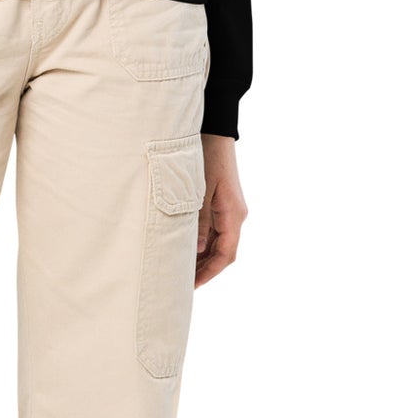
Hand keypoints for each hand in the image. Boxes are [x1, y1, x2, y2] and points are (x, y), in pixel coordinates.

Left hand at [196, 133, 246, 285]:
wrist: (215, 132)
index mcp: (233, 214)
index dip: (209, 272)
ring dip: (202, 257)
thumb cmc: (207, 157)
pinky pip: (215, 231)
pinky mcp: (222, 204)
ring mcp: (229, 210)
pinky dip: (202, 243)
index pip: (225, 254)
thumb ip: (199, 221)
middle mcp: (235, 215)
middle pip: (223, 252)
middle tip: (182, 283)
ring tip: (181, 270)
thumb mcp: (200, 191)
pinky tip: (186, 248)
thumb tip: (199, 250)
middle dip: (204, 269)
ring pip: (219, 243)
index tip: (192, 285)